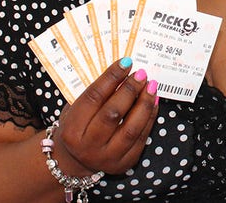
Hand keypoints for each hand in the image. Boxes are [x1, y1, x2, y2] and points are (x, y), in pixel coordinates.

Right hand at [53, 57, 158, 174]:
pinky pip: (141, 138)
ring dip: (144, 104)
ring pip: (131, 128)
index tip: (126, 62)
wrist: (75, 160)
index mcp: (72, 129)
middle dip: (130, 90)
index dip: (111, 77)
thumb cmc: (76, 127)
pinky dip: (149, 118)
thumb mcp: (75, 110)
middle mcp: (89, 146)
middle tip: (141, 74)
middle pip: (113, 113)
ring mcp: (108, 157)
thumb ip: (95, 95)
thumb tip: (122, 72)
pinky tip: (153, 102)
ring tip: (151, 86)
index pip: (94, 97)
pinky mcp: (124, 163)